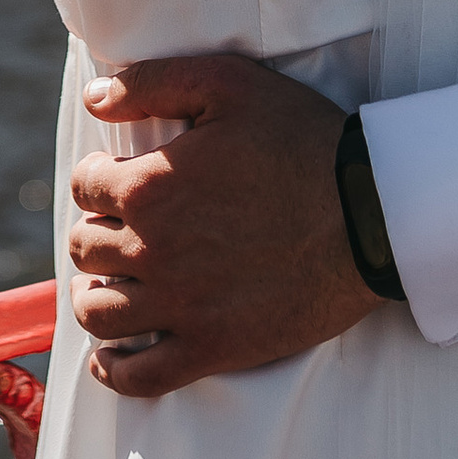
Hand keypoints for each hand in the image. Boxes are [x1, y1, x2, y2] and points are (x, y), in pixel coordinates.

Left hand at [66, 51, 377, 399]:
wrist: (372, 214)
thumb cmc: (304, 142)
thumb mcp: (230, 84)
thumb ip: (152, 82)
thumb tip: (94, 99)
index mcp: (150, 186)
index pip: (84, 187)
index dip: (96, 178)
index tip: (115, 179)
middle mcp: (153, 250)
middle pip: (85, 248)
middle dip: (96, 231)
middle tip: (121, 228)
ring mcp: (181, 306)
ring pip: (99, 313)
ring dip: (94, 295)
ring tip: (108, 285)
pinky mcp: (213, 348)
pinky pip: (140, 376)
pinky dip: (115, 370)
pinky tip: (113, 356)